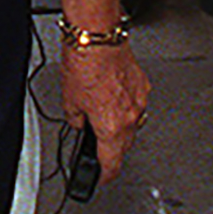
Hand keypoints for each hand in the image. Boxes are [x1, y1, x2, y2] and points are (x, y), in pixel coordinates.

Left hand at [59, 39, 149, 181]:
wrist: (98, 35)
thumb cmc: (84, 63)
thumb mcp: (69, 99)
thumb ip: (76, 119)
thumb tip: (80, 122)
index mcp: (111, 127)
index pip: (111, 163)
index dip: (104, 175)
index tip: (101, 178)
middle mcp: (130, 116)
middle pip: (123, 145)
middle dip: (109, 147)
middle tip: (96, 142)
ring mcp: (139, 100)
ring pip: (131, 124)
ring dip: (118, 124)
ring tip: (101, 110)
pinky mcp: (143, 85)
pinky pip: (135, 104)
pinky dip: (124, 104)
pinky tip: (111, 93)